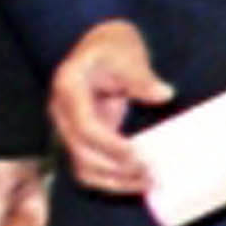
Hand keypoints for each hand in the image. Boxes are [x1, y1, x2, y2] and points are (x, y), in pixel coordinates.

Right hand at [47, 19, 172, 194]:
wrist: (101, 43)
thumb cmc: (113, 45)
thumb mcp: (127, 52)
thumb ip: (141, 76)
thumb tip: (162, 94)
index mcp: (68, 87)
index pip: (84, 127)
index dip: (110, 146)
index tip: (138, 155)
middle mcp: (62, 112)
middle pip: (81, 153)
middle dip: (116, 168)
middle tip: (150, 173)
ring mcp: (69, 129)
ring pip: (83, 168)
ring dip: (114, 181)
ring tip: (148, 183)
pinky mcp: (83, 140)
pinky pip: (92, 167)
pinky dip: (113, 178)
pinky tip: (138, 181)